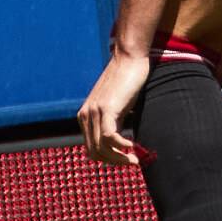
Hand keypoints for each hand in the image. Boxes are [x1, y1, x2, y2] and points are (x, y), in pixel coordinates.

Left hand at [76, 51, 151, 167]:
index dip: (108, 158)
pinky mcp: (106, 108)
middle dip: (114, 161)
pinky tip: (133, 147)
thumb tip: (122, 142)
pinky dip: (121, 147)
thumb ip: (115, 121)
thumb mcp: (117, 105)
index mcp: (86, 116)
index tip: (125, 160)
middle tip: (133, 163)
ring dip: (120, 158)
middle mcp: (86, 115)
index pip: (91, 148)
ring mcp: (95, 112)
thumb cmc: (127, 80)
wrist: (129, 57)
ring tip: (135, 160)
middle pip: (95, 151)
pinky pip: (109, 137)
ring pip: (102, 148)